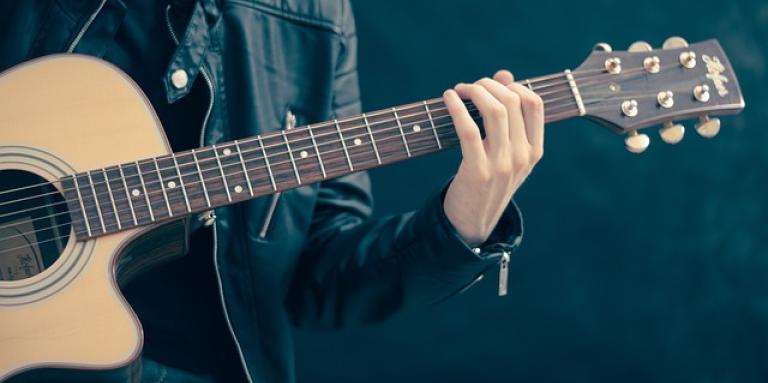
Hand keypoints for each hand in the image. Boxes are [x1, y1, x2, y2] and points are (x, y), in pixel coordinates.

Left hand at [442, 70, 543, 245]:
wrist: (473, 222)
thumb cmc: (487, 181)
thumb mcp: (506, 152)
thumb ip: (508, 116)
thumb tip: (505, 75)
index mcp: (534, 151)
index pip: (535, 104)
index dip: (513, 85)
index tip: (493, 84)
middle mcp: (523, 157)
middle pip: (512, 102)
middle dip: (488, 85)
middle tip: (470, 86)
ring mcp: (502, 165)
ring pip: (495, 111)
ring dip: (475, 91)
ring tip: (459, 90)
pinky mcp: (477, 171)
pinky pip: (468, 129)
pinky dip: (456, 108)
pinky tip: (448, 98)